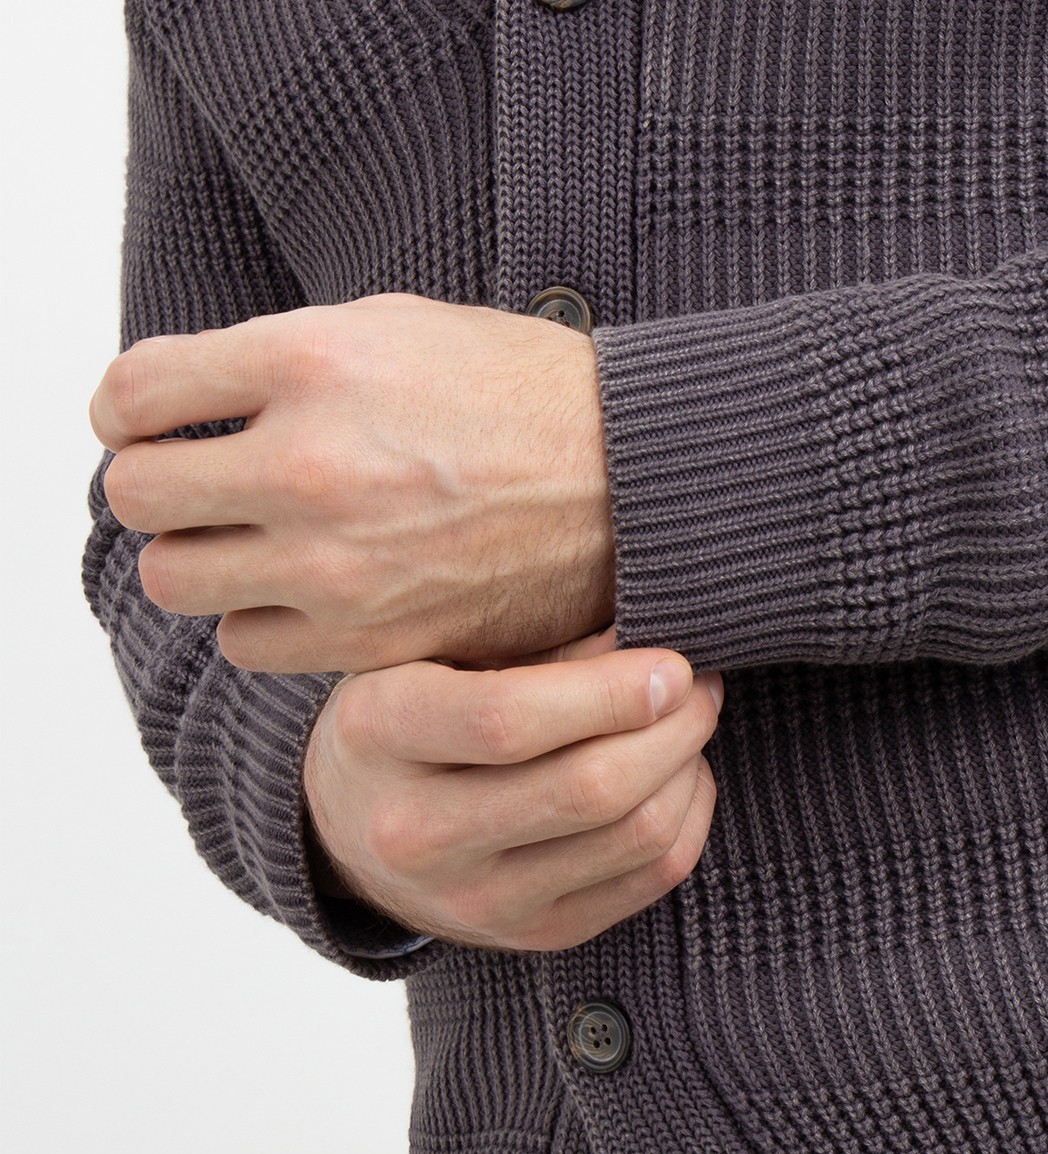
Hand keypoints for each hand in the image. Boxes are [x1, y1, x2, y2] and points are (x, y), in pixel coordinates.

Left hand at [89, 293, 614, 672]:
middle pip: (137, 498)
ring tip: (244, 543)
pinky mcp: (373, 639)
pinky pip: (247, 645)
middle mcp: (311, 467)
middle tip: (193, 484)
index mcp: (312, 363)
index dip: (125, 410)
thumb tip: (193, 396)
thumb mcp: (397, 326)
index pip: (133, 394)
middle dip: (154, 486)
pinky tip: (300, 592)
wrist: (634, 484)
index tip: (145, 422)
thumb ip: (280, 357)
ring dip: (197, 558)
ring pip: (176, 582)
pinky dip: (257, 619)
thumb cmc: (524, 394)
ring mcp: (339, 566)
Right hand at [302, 628, 723, 951]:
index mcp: (379, 734)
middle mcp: (418, 835)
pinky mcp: (535, 935)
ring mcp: (477, 901)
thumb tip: (652, 646)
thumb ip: (535, 647)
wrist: (353, 832)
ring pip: (634, 837)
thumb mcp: (432, 656)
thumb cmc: (407, 717)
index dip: (611, 691)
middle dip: (672, 727)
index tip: (670, 663)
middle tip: (699, 683)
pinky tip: (680, 776)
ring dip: (688, 768)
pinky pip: (651, 878)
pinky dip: (688, 816)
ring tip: (689, 722)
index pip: (509, 720)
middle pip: (587, 789)